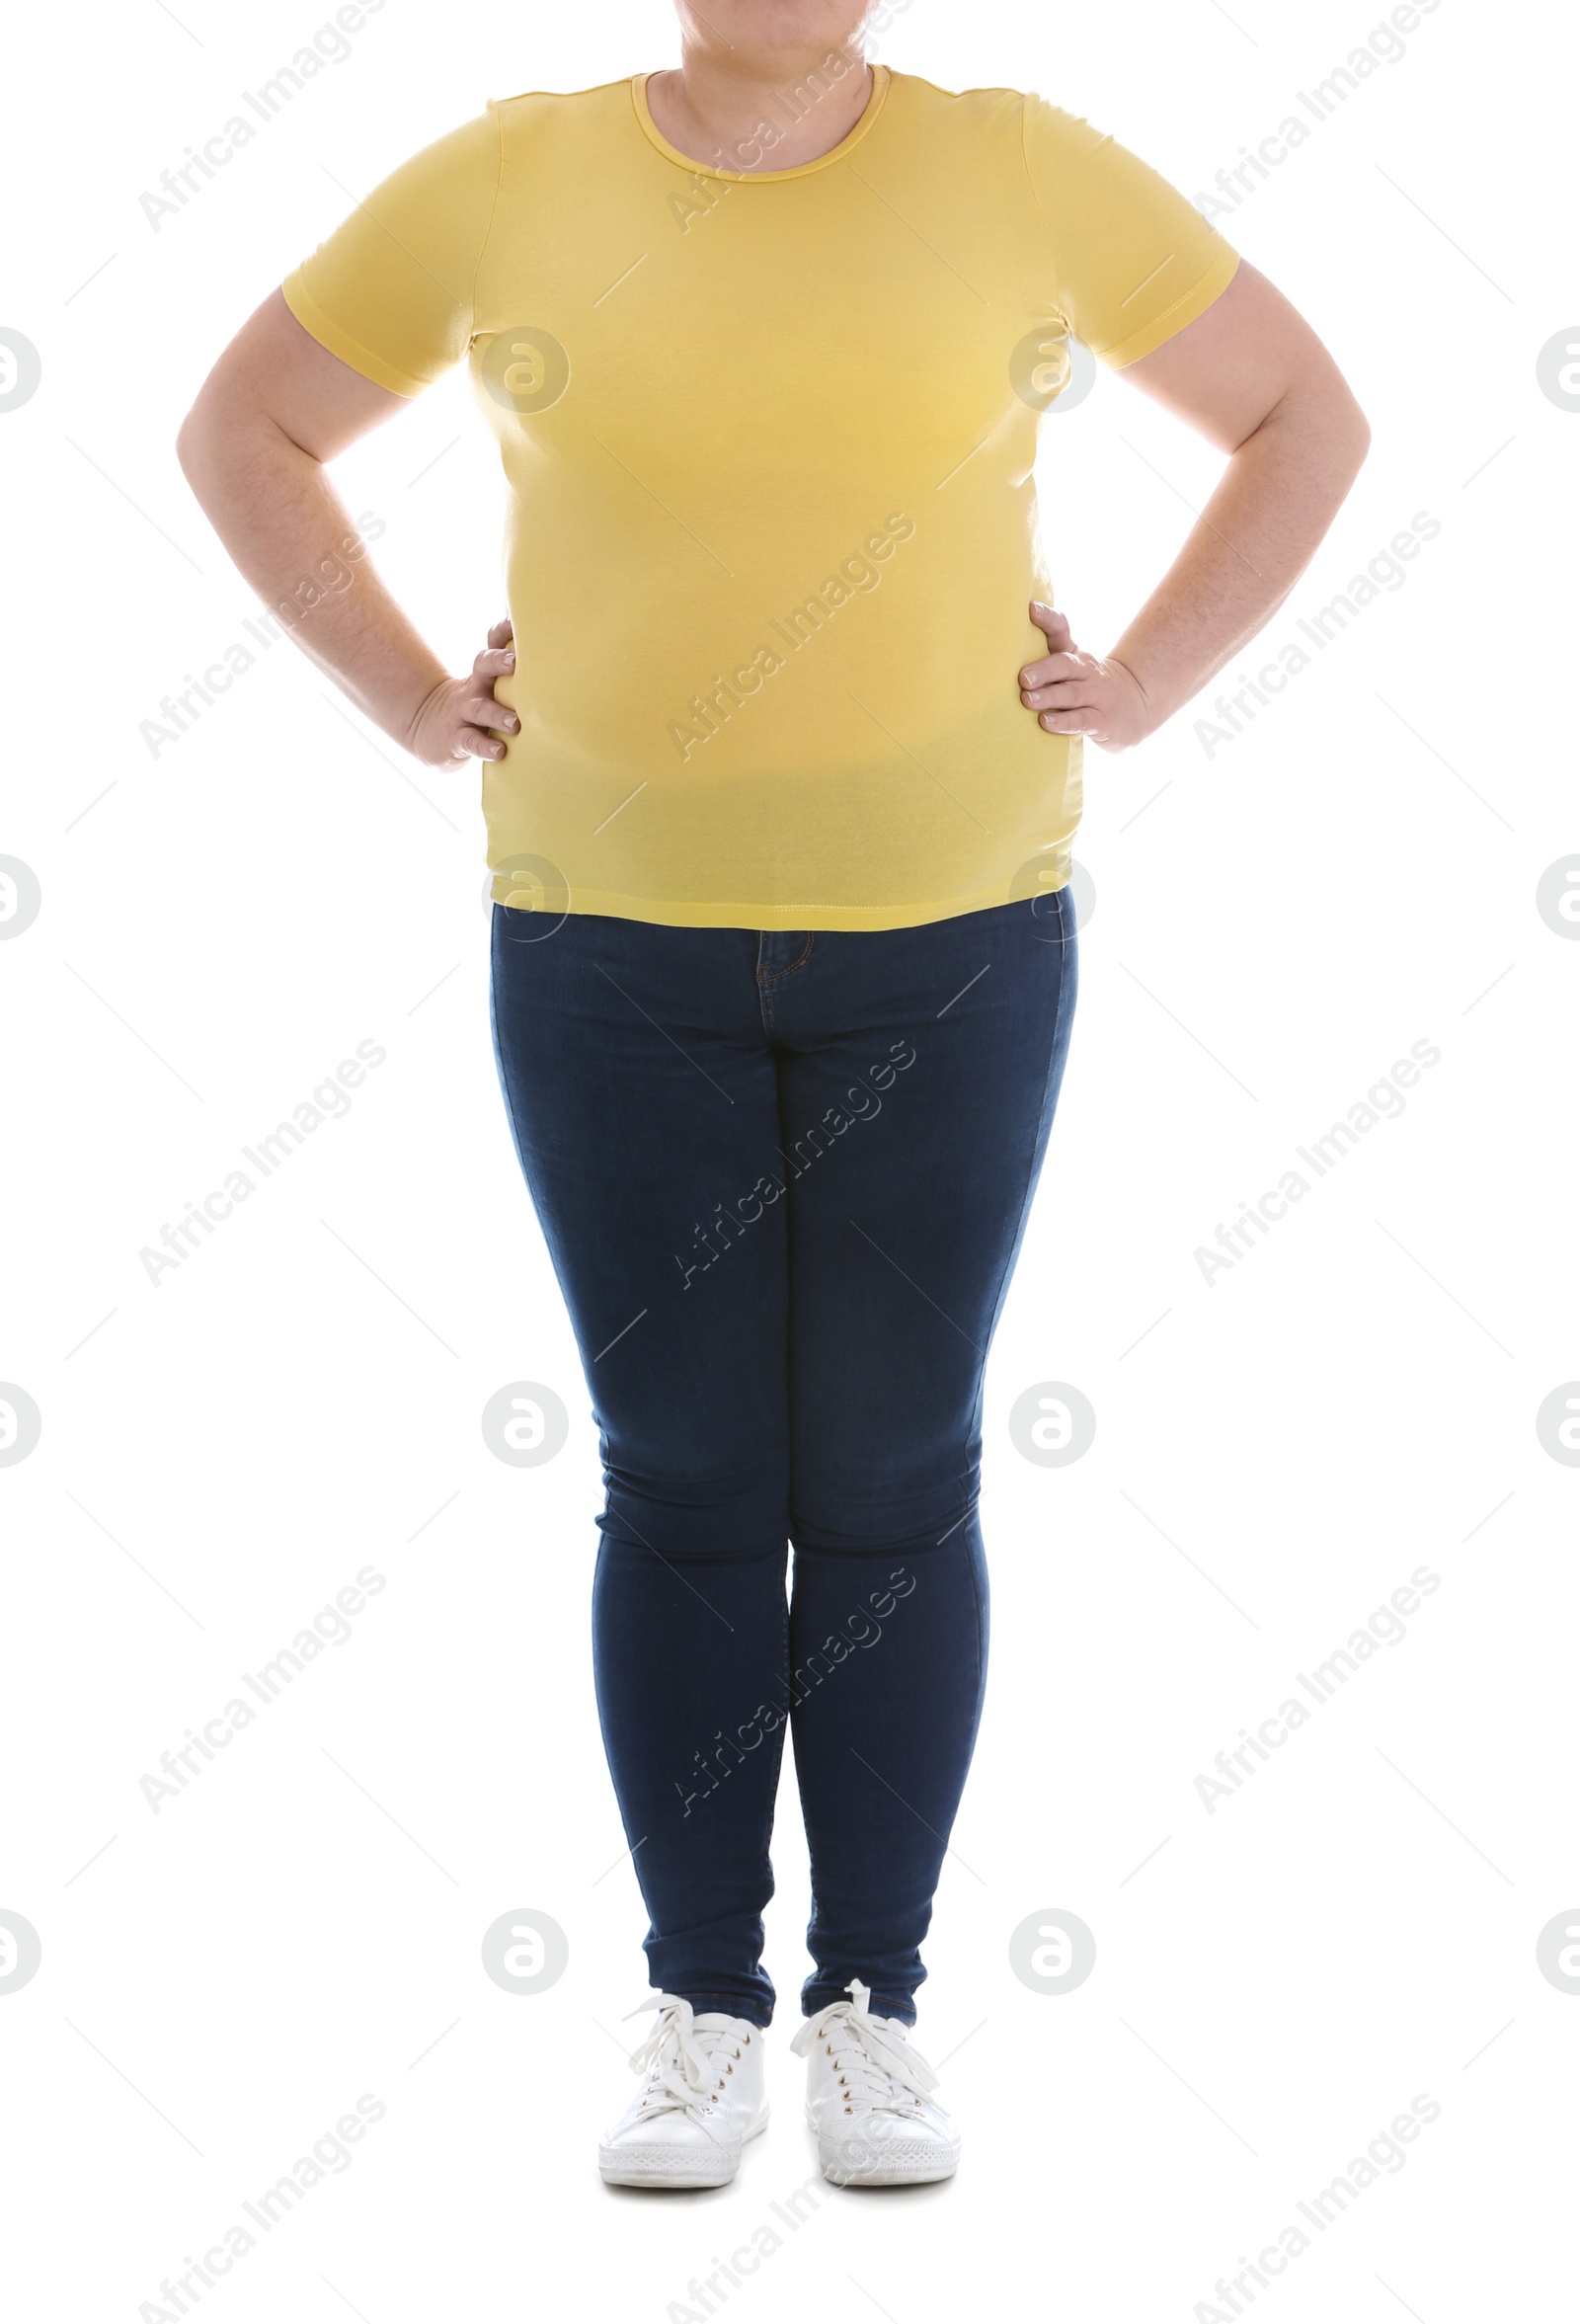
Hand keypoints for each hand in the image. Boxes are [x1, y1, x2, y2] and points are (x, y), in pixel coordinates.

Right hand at [404, 618, 518, 765]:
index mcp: (486, 672)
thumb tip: (561, 663)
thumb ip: (518, 677)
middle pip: (483, 665)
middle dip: (498, 661)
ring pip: (480, 708)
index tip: (518, 619)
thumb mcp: (491, 687)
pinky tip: (499, 751)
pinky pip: (470, 740)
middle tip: (516, 663)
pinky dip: (485, 746)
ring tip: (515, 723)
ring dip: (497, 714)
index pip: (493, 643)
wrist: (429, 728)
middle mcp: (475, 687)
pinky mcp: (456, 738)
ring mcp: (463, 712)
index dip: (504, 630)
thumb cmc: (476, 706)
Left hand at [1018, 603, 1152, 752]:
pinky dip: (1062, 721)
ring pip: (1071, 693)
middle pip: (1065, 664)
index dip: (1048, 619)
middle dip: (1044, 669)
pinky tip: (1045, 722)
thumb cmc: (1084, 687)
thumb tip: (994, 657)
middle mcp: (1085, 671)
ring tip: (1027, 699)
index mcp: (1072, 654)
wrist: (1133, 707)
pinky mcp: (1100, 720)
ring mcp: (1095, 695)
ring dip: (1049, 696)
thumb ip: (1040, 661)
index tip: (1031, 609)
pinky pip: (1080, 720)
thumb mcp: (1068, 670)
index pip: (1061, 630)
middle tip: (1022, 676)